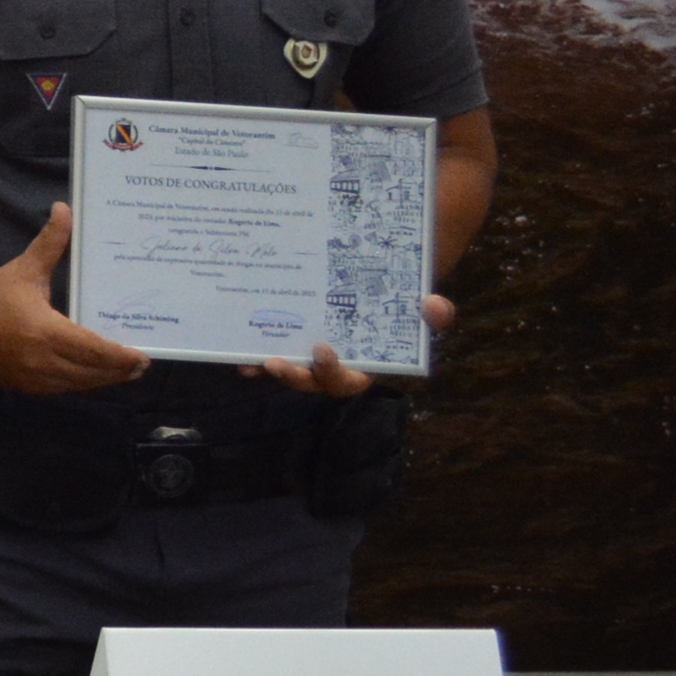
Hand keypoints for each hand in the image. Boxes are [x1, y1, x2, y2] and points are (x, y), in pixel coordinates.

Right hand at [0, 205, 150, 396]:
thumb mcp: (26, 267)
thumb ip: (51, 241)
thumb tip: (65, 208)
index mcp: (45, 331)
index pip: (94, 351)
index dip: (121, 357)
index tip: (143, 357)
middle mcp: (40, 360)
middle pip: (91, 374)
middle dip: (119, 372)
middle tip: (140, 366)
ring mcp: (30, 378)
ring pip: (76, 385)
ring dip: (101, 380)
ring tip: (122, 373)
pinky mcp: (20, 386)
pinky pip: (58, 389)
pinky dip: (78, 384)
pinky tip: (90, 377)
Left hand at [245, 291, 450, 399]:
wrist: (380, 292)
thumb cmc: (402, 310)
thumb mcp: (421, 313)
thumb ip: (435, 315)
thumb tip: (436, 306)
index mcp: (362, 367)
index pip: (348, 381)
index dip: (334, 372)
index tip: (322, 349)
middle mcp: (332, 368)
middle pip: (311, 383)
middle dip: (294, 376)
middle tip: (276, 362)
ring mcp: (309, 359)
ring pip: (288, 372)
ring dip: (270, 369)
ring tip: (254, 360)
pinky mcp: (291, 346)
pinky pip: (270, 357)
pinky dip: (254, 356)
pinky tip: (238, 351)